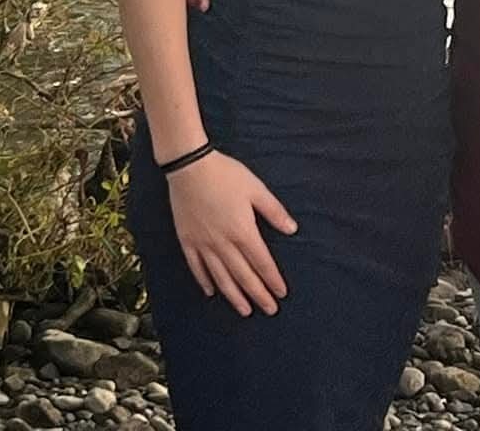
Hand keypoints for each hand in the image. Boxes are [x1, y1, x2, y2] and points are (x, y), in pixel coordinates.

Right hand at [166, 151, 296, 315]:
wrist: (189, 168)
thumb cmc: (226, 175)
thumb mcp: (256, 189)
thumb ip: (274, 212)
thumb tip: (292, 230)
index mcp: (243, 231)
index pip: (262, 262)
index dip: (272, 280)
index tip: (281, 294)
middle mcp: (223, 243)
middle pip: (243, 275)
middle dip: (258, 294)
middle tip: (269, 310)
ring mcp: (203, 244)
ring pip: (221, 277)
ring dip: (234, 296)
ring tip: (245, 311)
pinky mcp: (187, 241)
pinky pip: (196, 267)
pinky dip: (205, 282)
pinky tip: (211, 292)